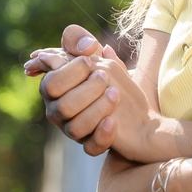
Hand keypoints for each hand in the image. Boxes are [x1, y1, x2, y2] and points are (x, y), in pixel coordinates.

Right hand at [29, 25, 159, 158]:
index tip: (89, 61)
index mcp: (56, 90)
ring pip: (74, 128)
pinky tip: (113, 121)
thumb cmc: (114, 84)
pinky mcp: (91, 145)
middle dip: (86, 89)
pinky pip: (90, 147)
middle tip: (105, 77)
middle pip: (62, 107)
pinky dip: (102, 133)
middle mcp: (59, 112)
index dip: (70, 71)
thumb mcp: (101, 59)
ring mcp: (73, 131)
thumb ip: (84, 44)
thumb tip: (85, 46)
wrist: (141, 115)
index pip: (50, 84)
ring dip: (97, 108)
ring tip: (115, 94)